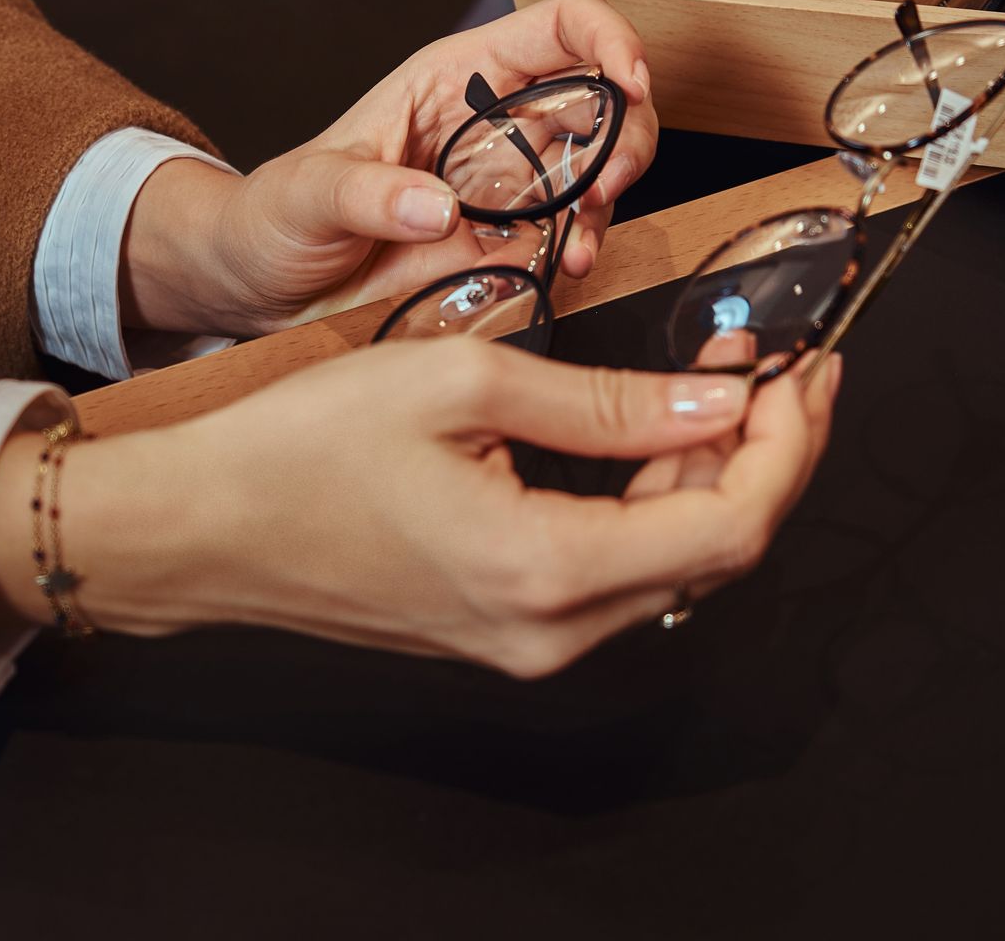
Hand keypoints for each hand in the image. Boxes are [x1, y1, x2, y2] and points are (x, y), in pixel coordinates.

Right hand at [0, 340, 842, 675]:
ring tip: (716, 382)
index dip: (786, 445)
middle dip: (763, 454)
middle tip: (774, 365)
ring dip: (707, 474)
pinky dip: (649, 502)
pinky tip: (646, 434)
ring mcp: (525, 640)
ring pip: (667, 564)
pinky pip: (612, 571)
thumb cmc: (300, 449)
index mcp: (545, 571)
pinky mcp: (503, 627)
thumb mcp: (463, 382)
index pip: (729, 525)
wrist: (201, 528)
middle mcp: (548, 630)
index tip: (803, 370)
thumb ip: (605, 400)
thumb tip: (721, 397)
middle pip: (713, 553)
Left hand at [120, 0, 659, 337]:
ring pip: (600, 172)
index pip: (558, 28)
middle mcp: (497, 124)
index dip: (608, 40)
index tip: (630, 82)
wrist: (261, 287)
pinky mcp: (511, 244)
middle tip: (605, 186)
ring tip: (579, 245)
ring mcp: (511, 187)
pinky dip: (582, 251)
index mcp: (456, 78)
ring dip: (607, 204)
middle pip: (602, 100)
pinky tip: (564, 269)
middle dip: (626, 135)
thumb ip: (367, 195)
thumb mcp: (308, 192)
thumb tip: (438, 209)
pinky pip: (570, 238)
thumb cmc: (276, 215)